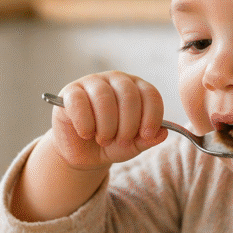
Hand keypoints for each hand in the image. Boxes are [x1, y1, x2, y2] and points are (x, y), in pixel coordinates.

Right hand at [51, 72, 167, 169]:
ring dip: (107, 126)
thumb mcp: (132, 145)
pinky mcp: (70, 92)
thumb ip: (147, 139)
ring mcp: (92, 82)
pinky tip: (87, 134)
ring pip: (104, 98)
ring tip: (103, 140)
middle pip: (128, 95)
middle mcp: (115, 80)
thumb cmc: (111, 143)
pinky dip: (86, 123)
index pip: (150, 94)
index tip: (146, 135)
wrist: (83, 153)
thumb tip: (162, 133)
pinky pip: (79, 102)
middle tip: (121, 141)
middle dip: (128, 125)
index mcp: (136, 88)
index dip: (152, 116)